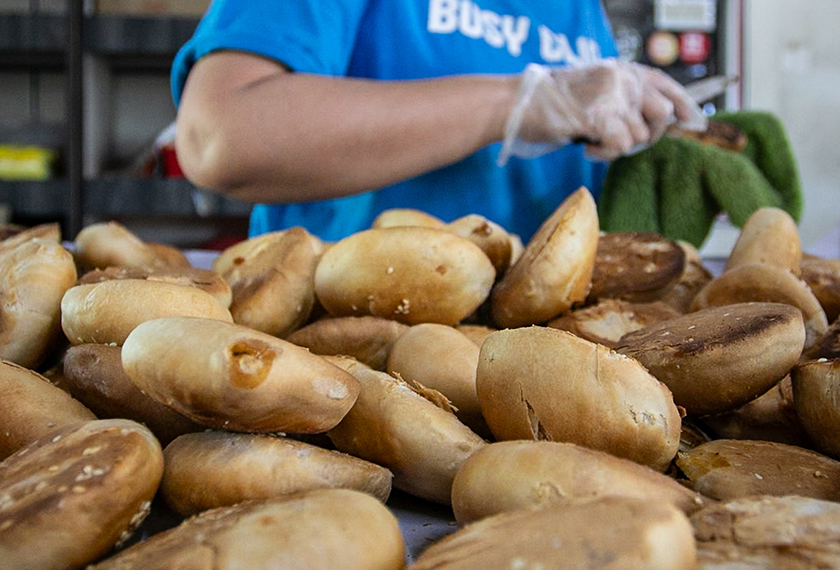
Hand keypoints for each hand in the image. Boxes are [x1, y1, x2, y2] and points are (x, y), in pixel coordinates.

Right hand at [498, 60, 706, 163]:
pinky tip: (588, 147)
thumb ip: (622, 99)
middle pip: (662, 115)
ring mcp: (612, 95)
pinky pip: (621, 146)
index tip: (696, 122)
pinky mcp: (601, 115)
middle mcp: (623, 78)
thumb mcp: (593, 91)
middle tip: (619, 141)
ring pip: (640, 136)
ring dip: (618, 148)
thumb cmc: (550, 104)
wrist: (516, 104)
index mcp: (622, 69)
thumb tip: (658, 120)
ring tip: (593, 141)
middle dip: (647, 136)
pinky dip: (604, 154)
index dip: (686, 105)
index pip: (666, 84)